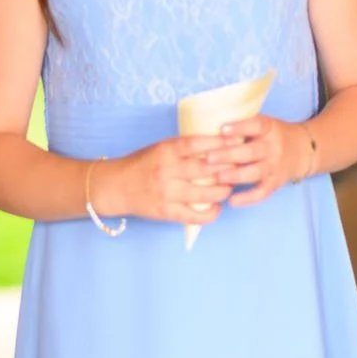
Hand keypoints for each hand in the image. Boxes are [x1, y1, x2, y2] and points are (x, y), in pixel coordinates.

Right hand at [89, 135, 231, 224]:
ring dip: (223, 191)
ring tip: (229, 187)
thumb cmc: (142, 164)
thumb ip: (185, 148)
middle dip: (228, 168)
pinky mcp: (166, 212)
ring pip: (205, 194)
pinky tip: (218, 208)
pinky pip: (194, 216)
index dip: (220, 142)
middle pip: (206, 169)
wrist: (115, 186)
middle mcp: (167, 171)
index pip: (197, 143)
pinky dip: (211, 214)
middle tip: (241, 166)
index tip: (238, 141)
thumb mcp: (160, 148)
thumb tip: (220, 143)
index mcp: (166, 151)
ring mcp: (167, 193)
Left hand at [201, 115, 316, 206]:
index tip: (222, 129)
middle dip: (229, 155)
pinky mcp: (275, 182)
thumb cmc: (272, 136)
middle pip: (251, 151)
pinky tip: (232, 201)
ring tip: (218, 178)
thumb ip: (243, 126)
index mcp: (269, 128)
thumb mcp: (264, 124)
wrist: (302, 150)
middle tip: (208, 158)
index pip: (256, 125)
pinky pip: (262, 192)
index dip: (240, 127)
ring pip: (255, 172)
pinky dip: (248, 198)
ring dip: (236, 175)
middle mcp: (273, 147)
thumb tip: (207, 126)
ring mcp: (275, 166)